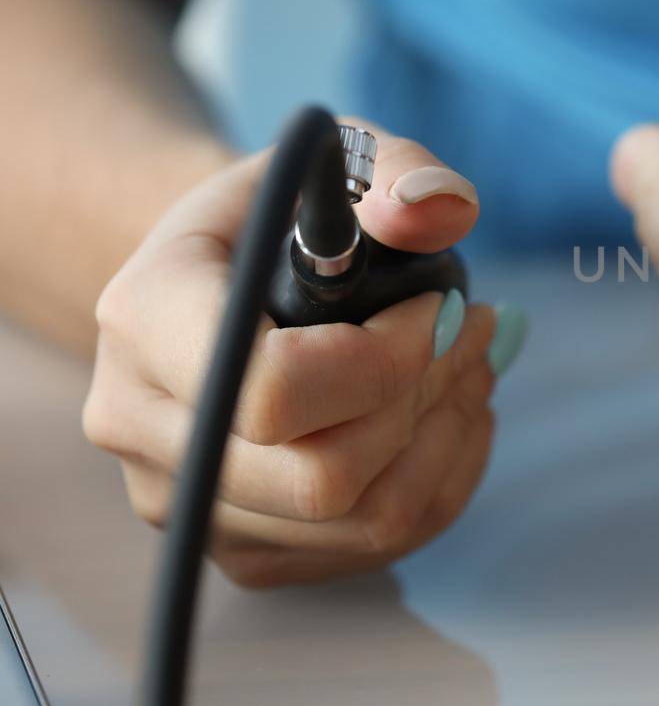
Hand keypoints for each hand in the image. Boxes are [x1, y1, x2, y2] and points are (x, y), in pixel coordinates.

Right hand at [83, 123, 527, 586]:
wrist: (223, 279)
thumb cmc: (288, 217)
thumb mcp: (345, 158)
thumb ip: (403, 172)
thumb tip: (439, 212)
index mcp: (147, 315)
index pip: (271, 390)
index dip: (386, 360)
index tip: (434, 305)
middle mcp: (140, 422)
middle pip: (322, 478)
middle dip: (427, 399)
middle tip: (470, 327)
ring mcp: (186, 502)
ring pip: (362, 522)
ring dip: (448, 438)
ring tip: (470, 362)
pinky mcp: (243, 547)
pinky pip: (375, 547)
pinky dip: (443, 478)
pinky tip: (450, 411)